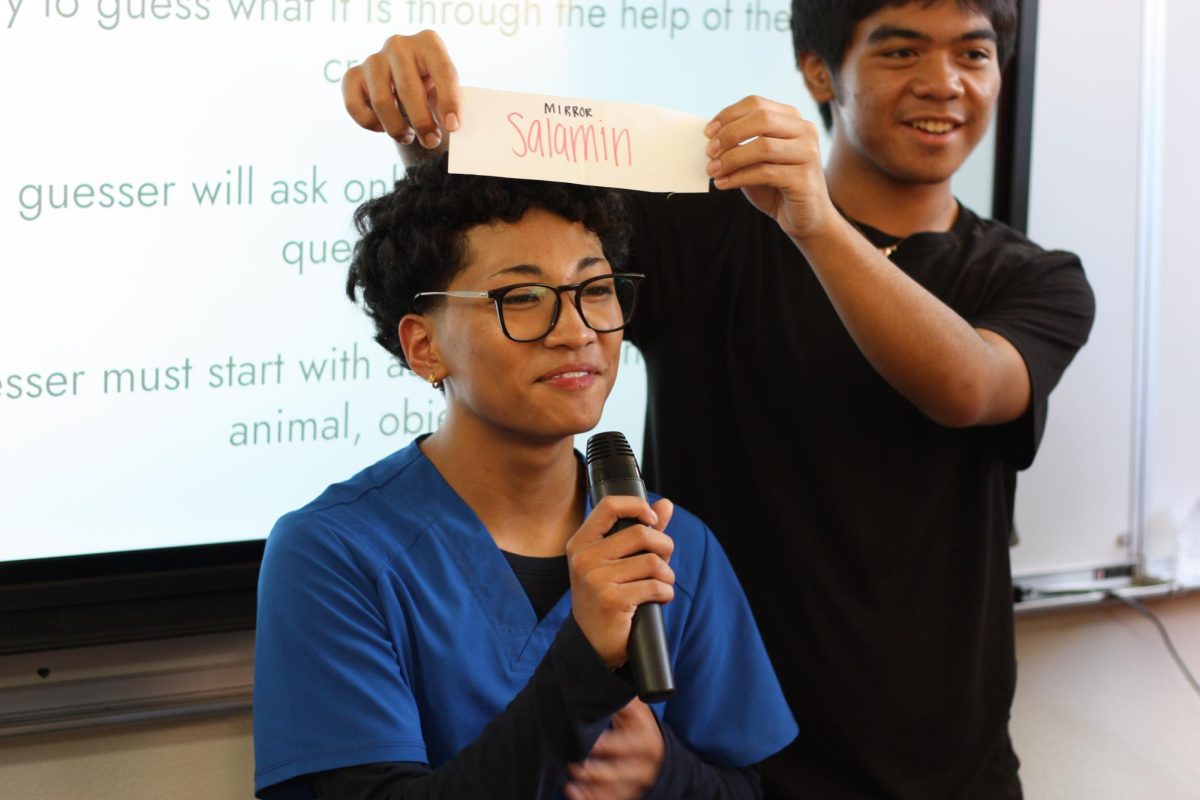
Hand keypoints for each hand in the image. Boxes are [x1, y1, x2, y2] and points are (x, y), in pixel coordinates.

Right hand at [341, 30, 461, 150]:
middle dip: (422, 121)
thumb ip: (448, 103)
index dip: (449, 101)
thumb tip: (450, 124)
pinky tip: (382, 127)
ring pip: (382, 101)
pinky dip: (369, 123)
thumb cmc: (430, 87)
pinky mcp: (353, 75)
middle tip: (431, 141)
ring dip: (396, 127)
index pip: (442, 70)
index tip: (453, 126)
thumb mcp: (444, 89)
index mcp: (428, 43)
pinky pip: (354, 105)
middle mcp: (398, 46)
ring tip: (408, 136)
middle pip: (408, 88)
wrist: (404, 82)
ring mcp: (373, 59)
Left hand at [564, 699, 665, 799]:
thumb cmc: (635, 722)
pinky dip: (593, 799)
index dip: (610, 745)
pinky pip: (612, 799)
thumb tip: (603, 680)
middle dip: (596, 772)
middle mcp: (645, 764)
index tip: (593, 744)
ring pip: (616, 791)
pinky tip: (576, 794)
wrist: (652, 746)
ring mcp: (637, 782)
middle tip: (573, 767)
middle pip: (621, 773)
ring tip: (570, 787)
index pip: (629, 745)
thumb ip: (618, 699)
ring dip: (592, 791)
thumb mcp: (632, 708)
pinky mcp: (629, 792)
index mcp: (647, 740)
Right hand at [566, 496, 674, 669]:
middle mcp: (584, 558)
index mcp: (581, 543)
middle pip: (641, 533)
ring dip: (667, 575)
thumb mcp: (616, 561)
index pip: (610, 506)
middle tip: (664, 561)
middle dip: (664, 546)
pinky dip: (665, 593)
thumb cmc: (606, 596)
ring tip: (661, 584)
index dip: (638, 506)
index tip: (652, 520)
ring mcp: (596, 579)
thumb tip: (667, 505)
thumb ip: (640, 530)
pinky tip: (659, 599)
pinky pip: (655, 587)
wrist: (592, 643)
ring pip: (652, 562)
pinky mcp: (612, 600)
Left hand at [704, 95, 835, 241]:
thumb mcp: (755, 160)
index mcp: (791, 118)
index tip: (707, 133)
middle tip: (709, 152)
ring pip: (763, 146)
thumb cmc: (776, 186)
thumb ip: (740, 144)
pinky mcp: (805, 179)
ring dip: (731, 159)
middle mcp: (804, 130)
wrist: (805, 216)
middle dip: (730, 134)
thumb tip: (711, 137)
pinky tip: (723, 184)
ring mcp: (808, 153)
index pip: (756, 104)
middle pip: (761, 119)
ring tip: (712, 171)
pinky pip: (765, 173)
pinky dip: (738, 177)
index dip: (728, 115)